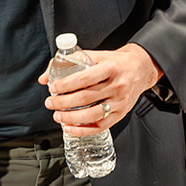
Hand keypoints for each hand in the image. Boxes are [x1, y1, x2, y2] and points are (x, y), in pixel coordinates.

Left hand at [39, 42, 162, 135]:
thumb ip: (69, 63)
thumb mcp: (94, 56)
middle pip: (86, 98)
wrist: (140, 68)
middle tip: (50, 103)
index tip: (52, 88)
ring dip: (71, 118)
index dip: (66, 85)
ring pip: (93, 115)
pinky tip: (70, 128)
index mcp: (110, 68)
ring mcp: (120, 102)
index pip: (84, 78)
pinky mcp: (121, 114)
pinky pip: (101, 126)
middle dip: (63, 102)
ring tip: (57, 116)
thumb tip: (44, 78)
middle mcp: (117, 86)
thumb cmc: (114, 62)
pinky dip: (83, 130)